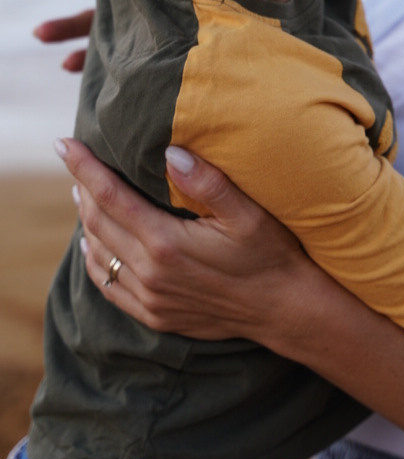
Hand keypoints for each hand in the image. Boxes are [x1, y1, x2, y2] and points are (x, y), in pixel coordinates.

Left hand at [57, 138, 307, 342]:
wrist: (284, 309)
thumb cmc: (271, 254)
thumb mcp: (248, 214)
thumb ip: (208, 183)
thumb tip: (170, 152)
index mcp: (166, 243)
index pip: (111, 196)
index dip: (84, 168)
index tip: (63, 143)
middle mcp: (150, 273)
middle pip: (98, 222)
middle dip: (82, 188)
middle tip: (74, 162)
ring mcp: (149, 298)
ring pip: (99, 254)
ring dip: (86, 221)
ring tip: (82, 195)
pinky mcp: (155, 315)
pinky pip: (109, 287)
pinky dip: (94, 261)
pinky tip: (93, 246)